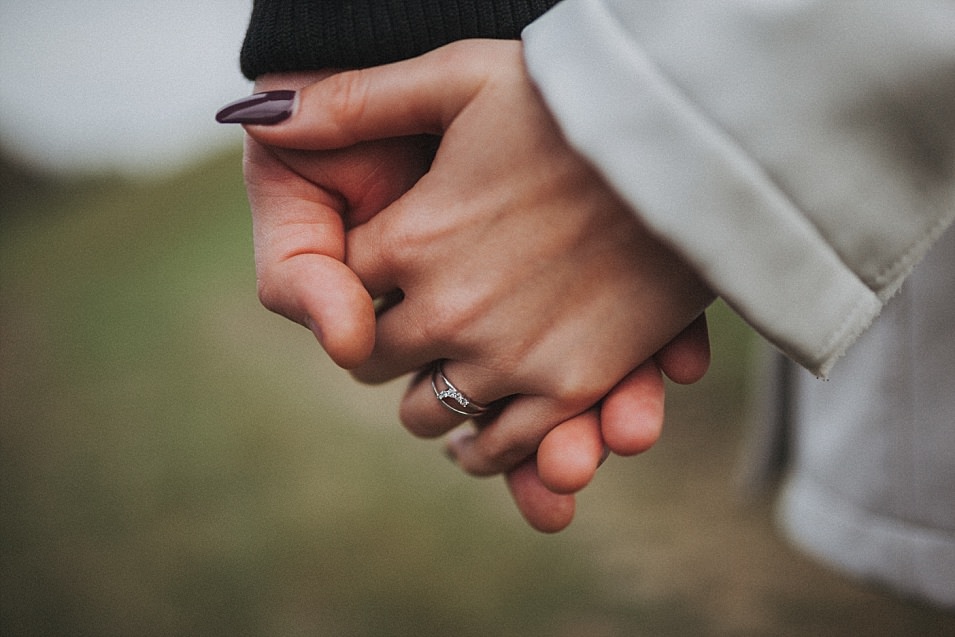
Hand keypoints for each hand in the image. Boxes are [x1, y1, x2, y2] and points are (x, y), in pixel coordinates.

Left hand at [231, 44, 711, 530]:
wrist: (690, 135)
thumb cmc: (570, 97)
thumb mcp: (460, 75)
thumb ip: (356, 101)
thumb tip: (262, 111)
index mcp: (410, 239)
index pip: (343, 288)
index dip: (357, 282)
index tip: (383, 273)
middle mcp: (448, 311)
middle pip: (376, 362)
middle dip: (387, 344)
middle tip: (408, 330)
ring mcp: (510, 356)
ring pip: (429, 415)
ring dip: (431, 401)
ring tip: (445, 383)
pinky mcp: (571, 387)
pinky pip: (500, 445)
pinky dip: (487, 444)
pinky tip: (489, 426)